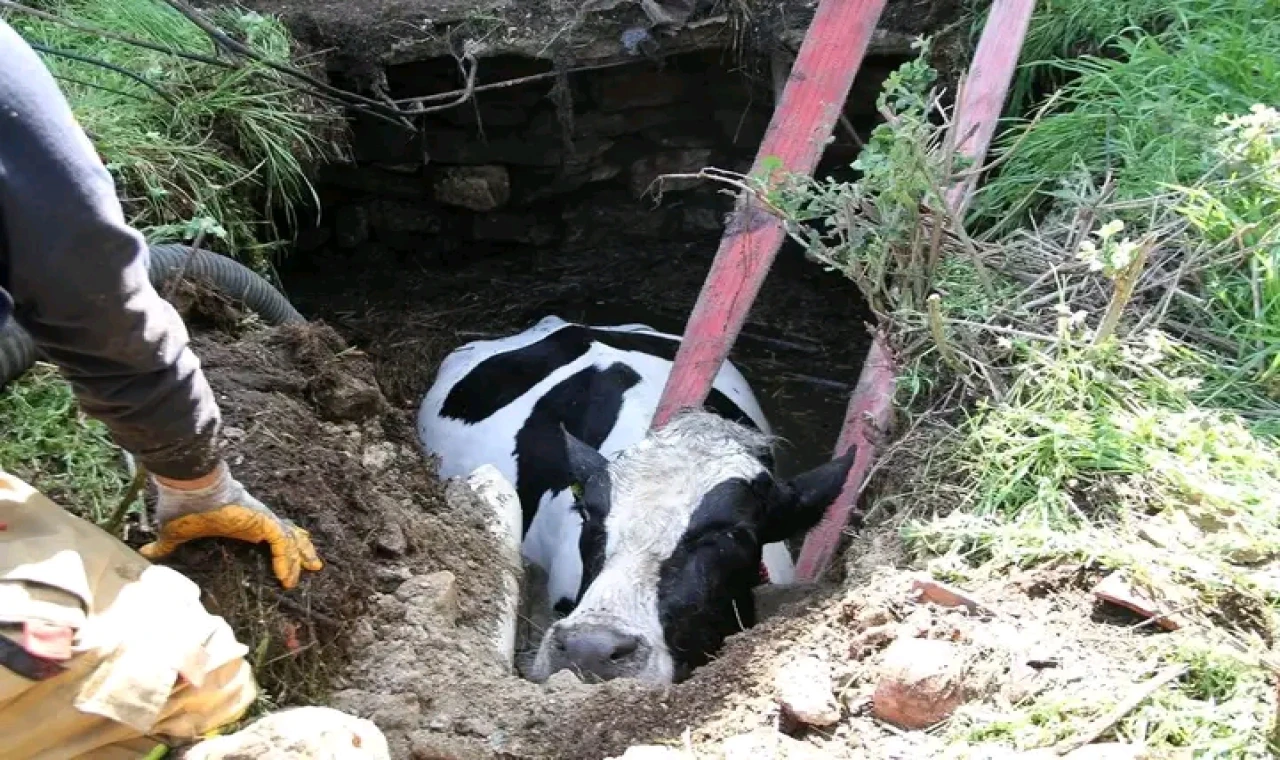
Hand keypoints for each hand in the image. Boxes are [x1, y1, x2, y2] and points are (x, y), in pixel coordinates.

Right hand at [139, 462, 323, 588]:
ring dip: (299, 557)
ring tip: (309, 571)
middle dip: (301, 550)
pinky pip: (282, 541)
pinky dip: (286, 558)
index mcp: (242, 522)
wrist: (188, 487)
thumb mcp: (175, 532)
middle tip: (312, 566)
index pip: (270, 533)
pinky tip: (289, 576)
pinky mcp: (262, 519)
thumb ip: (166, 546)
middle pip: (287, 534)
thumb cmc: (183, 506)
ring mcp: (261, 518)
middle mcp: (256, 519)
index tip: (289, 561)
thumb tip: (144, 555)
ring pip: (290, 538)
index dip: (282, 546)